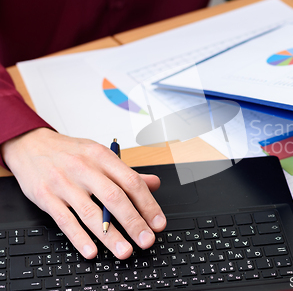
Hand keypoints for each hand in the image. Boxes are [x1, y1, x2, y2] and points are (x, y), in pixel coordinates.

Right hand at [0, 128, 165, 259]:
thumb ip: (127, 172)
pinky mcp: (46, 197)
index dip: (148, 204)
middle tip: (146, 240)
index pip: (131, 181)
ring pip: (90, 212)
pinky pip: (65, 220)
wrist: (30, 145)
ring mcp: (64, 183)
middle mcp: (84, 168)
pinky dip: (79, 238)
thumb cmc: (70, 153)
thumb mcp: (100, 155)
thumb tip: (155, 183)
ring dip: (110, 235)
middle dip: (133, 222)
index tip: (158, 223)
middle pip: (114, 198)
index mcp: (102, 156)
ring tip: (124, 250)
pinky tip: (92, 250)